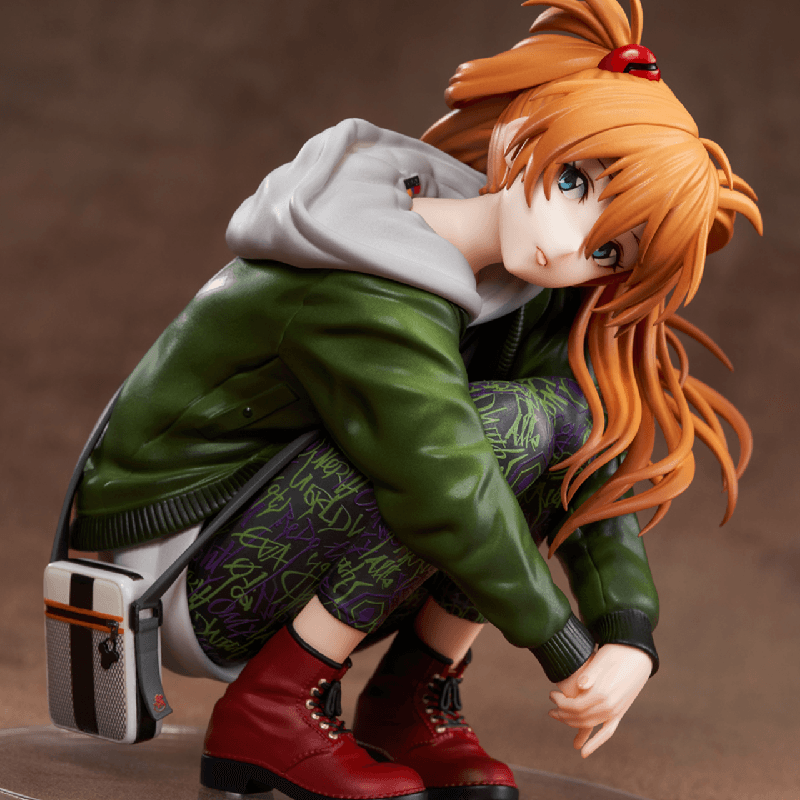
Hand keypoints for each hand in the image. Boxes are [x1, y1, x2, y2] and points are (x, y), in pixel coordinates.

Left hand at [548, 643, 650, 757]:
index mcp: (603, 694)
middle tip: (551, 709)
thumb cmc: (615, 654)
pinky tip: (583, 752)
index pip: (575, 706)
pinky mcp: (620, 712)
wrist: (637, 655)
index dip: (560, 703)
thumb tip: (580, 684)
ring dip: (573, 724)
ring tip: (560, 719)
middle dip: (563, 715)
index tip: (551, 695)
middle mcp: (610, 707)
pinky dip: (595, 742)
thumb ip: (590, 675)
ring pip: (590, 725)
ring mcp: (616, 711)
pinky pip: (607, 731)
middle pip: (580, 718)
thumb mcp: (600, 661)